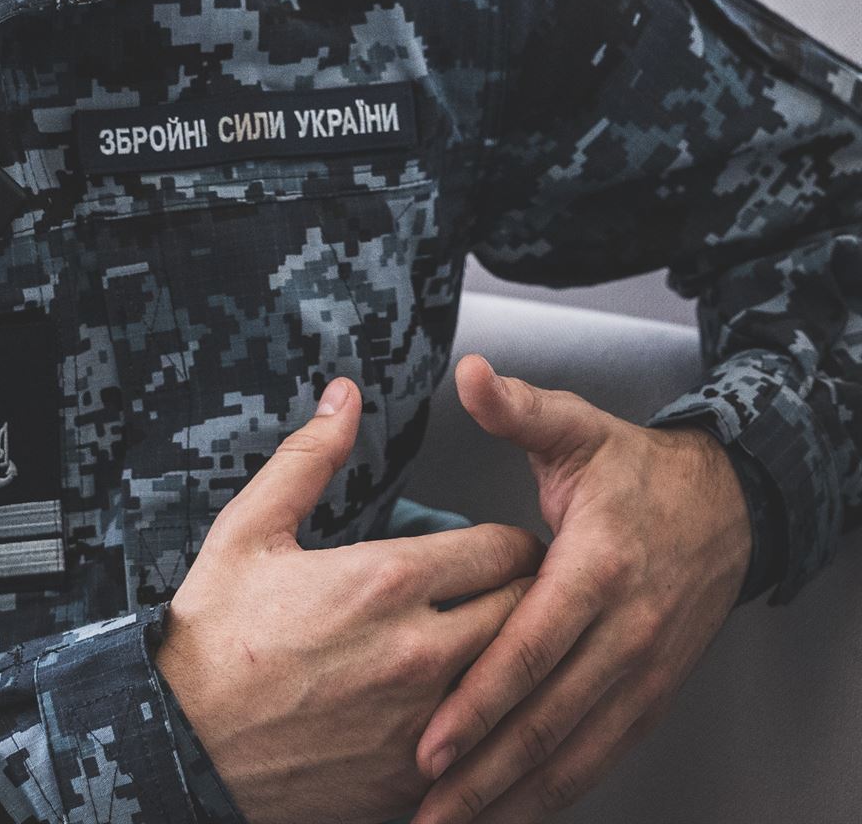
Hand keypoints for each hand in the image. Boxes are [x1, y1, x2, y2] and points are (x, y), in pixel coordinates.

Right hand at [156, 376, 546, 823]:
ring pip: (520, 682)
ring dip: (517, 660)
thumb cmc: (215, 632)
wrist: (187, 744)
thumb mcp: (251, 528)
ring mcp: (428, 723)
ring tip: (500, 649)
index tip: (499, 545)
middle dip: (530, 595)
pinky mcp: (420, 779)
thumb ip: (309, 458)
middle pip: (530, 613)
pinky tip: (470, 711)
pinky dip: (490, 723)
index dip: (511, 540)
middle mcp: (422, 651)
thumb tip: (345, 396)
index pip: (504, 548)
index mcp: (386, 580)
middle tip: (513, 592)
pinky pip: (489, 745)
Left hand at [408, 354, 750, 823]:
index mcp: (597, 567)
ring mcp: (643, 670)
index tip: (431, 740)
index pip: (534, 647)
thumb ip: (516, 407)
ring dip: (518, 794)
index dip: (482, 699)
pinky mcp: (652, 693)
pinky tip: (517, 812)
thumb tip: (470, 373)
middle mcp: (625, 631)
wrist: (725, 506)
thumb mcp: (575, 427)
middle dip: (486, 769)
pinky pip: (603, 753)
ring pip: (577, 750)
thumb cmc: (633, 469)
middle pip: (550, 716)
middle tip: (427, 809)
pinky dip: (561, 790)